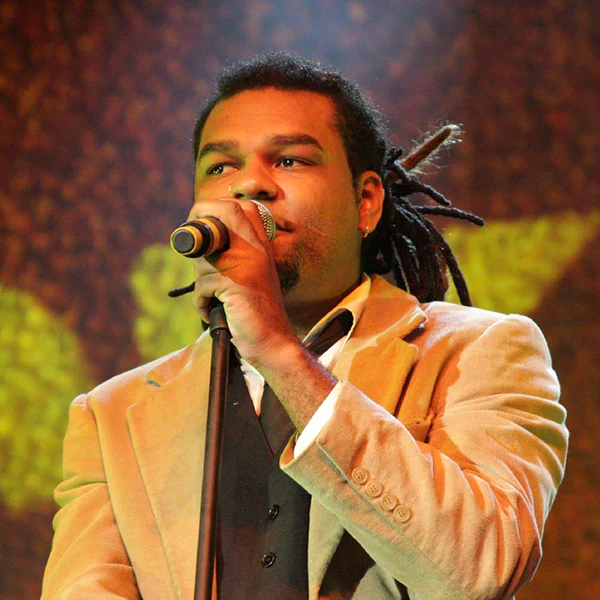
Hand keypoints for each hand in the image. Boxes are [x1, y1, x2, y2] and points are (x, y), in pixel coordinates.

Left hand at [188, 198, 299, 368]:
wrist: (273, 342)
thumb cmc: (256, 312)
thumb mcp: (250, 274)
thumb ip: (232, 254)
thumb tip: (195, 240)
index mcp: (261, 245)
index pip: (241, 206)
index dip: (214, 208)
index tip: (203, 227)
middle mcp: (257, 249)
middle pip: (221, 214)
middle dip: (199, 233)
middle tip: (200, 259)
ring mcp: (248, 265)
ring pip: (204, 258)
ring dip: (202, 282)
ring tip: (216, 297)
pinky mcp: (236, 285)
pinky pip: (202, 286)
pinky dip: (202, 302)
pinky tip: (214, 310)